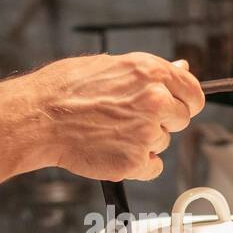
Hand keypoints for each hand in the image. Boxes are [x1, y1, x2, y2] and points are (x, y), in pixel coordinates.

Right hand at [13, 53, 205, 180]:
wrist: (39, 118)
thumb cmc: (65, 89)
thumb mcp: (111, 65)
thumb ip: (151, 71)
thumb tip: (181, 69)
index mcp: (151, 72)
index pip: (193, 92)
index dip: (186, 102)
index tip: (178, 107)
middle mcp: (155, 101)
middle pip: (181, 120)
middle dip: (163, 122)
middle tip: (130, 120)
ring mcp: (146, 132)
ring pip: (163, 143)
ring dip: (144, 142)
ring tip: (110, 132)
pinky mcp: (135, 161)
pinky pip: (152, 168)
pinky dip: (137, 165)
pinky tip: (113, 151)